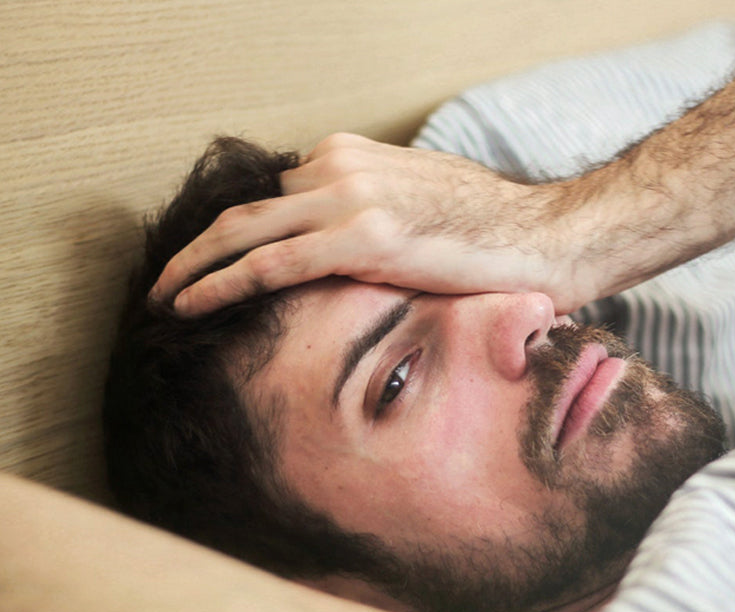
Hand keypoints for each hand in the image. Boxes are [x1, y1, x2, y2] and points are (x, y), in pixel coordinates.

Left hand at [151, 133, 583, 314]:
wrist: (548, 237)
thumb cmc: (492, 235)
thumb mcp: (418, 211)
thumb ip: (370, 218)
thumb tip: (343, 253)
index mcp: (353, 159)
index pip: (272, 195)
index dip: (234, 232)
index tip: (208, 262)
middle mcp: (341, 167)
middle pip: (244, 206)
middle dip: (198, 245)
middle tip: (165, 279)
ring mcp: (349, 198)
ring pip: (243, 230)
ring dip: (194, 265)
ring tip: (164, 297)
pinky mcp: (361, 239)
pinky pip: (270, 263)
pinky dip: (222, 284)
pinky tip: (189, 306)